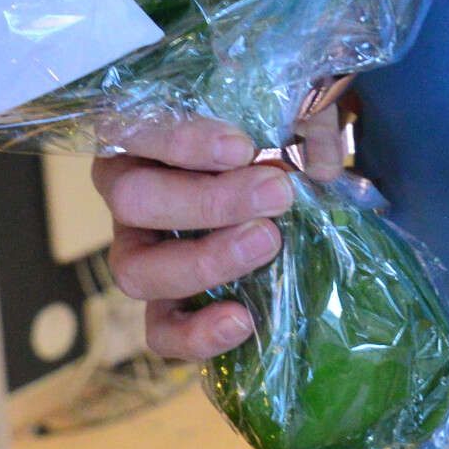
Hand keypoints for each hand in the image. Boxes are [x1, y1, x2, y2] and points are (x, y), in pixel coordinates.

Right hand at [91, 97, 349, 361]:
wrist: (277, 190)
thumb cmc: (268, 136)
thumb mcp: (284, 115)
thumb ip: (302, 125)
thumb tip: (322, 166)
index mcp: (139, 136)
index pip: (135, 130)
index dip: (183, 141)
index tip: (242, 148)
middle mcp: (126, 192)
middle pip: (133, 199)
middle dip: (207, 201)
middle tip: (276, 194)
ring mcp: (139, 252)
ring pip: (135, 270)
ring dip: (203, 261)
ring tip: (268, 242)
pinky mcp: (163, 304)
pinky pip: (159, 332)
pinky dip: (194, 334)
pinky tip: (243, 320)